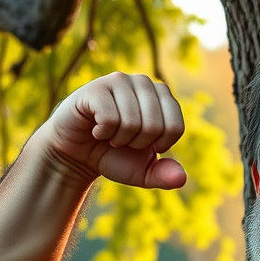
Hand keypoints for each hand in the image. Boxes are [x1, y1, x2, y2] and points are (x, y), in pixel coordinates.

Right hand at [40, 72, 186, 187]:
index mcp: (162, 98)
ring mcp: (119, 81)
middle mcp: (143, 83)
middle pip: (155, 125)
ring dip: (119, 139)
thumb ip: (165, 176)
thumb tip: (180, 179)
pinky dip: (103, 133)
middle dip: (138, 143)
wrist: (79, 154)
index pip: (175, 126)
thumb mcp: (144, 172)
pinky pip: (110, 118)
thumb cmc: (115, 157)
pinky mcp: (96, 88)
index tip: (144, 144)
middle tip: (123, 139)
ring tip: (110, 134)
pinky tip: (96, 128)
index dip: (159, 145)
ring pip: (132, 122)